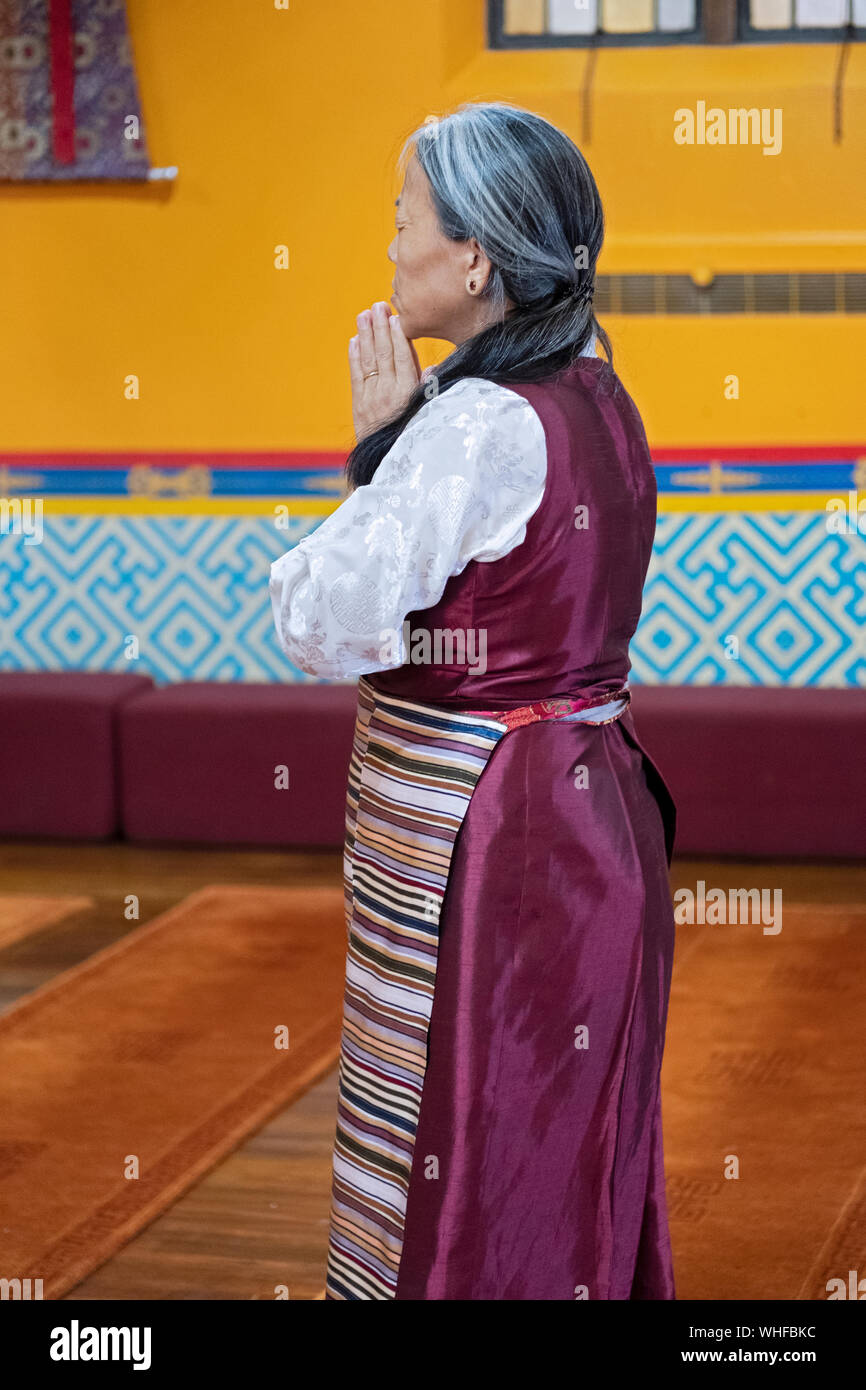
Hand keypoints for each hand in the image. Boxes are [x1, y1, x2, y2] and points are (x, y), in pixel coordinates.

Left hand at [349, 301, 421, 440]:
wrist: (387, 460)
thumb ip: (427, 390)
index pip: (403, 358)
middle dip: (380, 328)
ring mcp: (371, 397)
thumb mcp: (426, 413)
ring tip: (364, 315)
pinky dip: (354, 356)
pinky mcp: (358, 404)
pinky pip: (356, 375)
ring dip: (366, 335)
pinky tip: (355, 339)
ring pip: (368, 360)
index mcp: (407, 393)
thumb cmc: (412, 434)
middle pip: (384, 354)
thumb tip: (430, 369)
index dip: (399, 336)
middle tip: (378, 306)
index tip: (396, 318)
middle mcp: (388, 393)